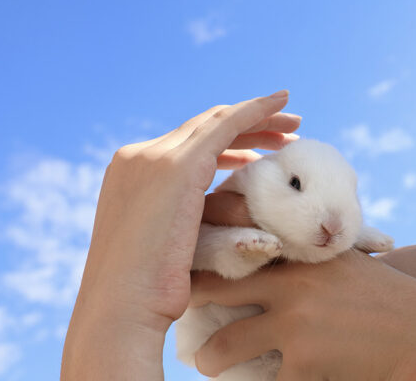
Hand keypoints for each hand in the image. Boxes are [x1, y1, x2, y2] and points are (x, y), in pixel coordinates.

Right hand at [62, 91, 299, 378]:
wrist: (120, 312)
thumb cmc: (144, 301)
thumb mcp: (161, 251)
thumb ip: (179, 227)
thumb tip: (203, 233)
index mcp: (128, 175)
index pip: (185, 147)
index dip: (226, 145)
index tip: (257, 154)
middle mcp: (137, 156)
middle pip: (203, 129)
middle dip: (247, 127)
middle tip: (287, 130)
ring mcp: (155, 156)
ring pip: (218, 122)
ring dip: (259, 119)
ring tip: (294, 127)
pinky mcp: (178, 163)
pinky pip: (227, 123)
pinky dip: (257, 109)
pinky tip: (283, 104)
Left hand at [188, 250, 415, 380]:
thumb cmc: (389, 300)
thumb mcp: (346, 264)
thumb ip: (308, 257)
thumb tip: (267, 260)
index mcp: (301, 254)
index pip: (235, 247)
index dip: (205, 258)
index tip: (187, 269)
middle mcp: (291, 283)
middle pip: (213, 290)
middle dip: (192, 306)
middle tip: (183, 316)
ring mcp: (294, 324)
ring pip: (222, 347)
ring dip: (210, 359)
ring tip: (208, 362)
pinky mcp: (302, 363)